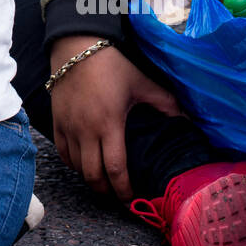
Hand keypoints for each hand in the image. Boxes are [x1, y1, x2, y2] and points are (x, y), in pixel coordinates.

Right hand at [49, 37, 182, 200]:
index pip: (115, 170)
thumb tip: (189, 121)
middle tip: (118, 196)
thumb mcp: (142, 83)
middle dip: (106, 192)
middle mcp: (86, 130)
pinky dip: (73, 164)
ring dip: (90, 178)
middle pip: (93, 175)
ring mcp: (68, 126)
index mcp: (109, 124)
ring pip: (76, 167)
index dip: (124, 191)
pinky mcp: (56, 120)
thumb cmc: (112, 64)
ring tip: (103, 181)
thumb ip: (165, 104)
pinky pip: (62, 152)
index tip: (132, 200)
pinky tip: (83, 163)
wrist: (76, 45)